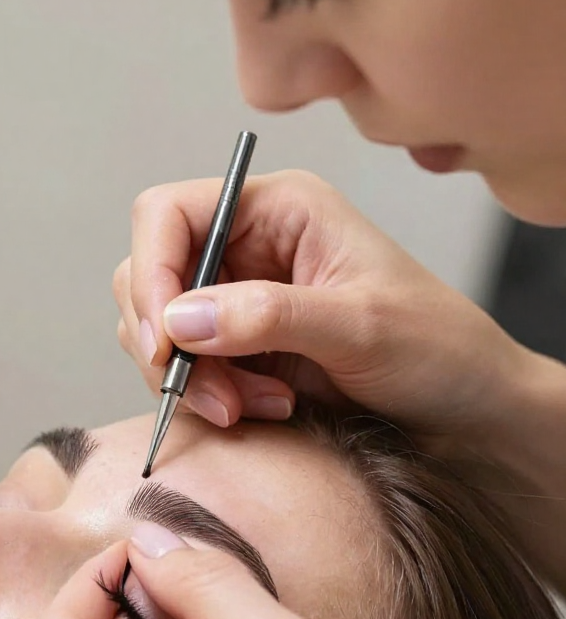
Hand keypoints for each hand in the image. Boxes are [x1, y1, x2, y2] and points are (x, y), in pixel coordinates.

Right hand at [115, 170, 529, 451]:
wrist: (467, 409)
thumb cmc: (439, 348)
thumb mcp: (362, 328)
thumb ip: (269, 316)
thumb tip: (179, 320)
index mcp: (278, 209)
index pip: (167, 214)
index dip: (150, 273)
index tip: (163, 342)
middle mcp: (247, 245)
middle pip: (151, 276)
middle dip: (171, 342)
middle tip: (216, 395)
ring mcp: (236, 297)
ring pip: (159, 329)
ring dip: (193, 378)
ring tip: (253, 405)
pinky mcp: (235, 346)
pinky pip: (182, 367)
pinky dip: (206, 396)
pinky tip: (260, 408)